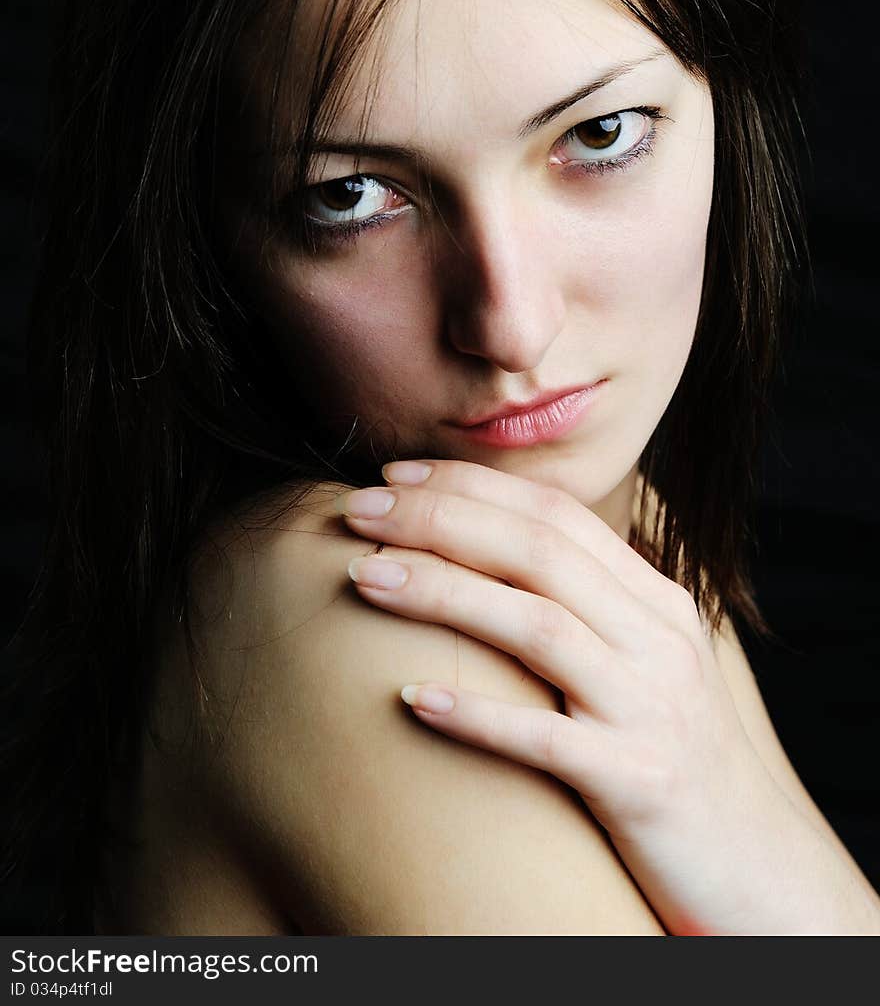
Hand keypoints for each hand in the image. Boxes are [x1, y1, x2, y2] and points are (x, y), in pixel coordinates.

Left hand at [336, 458, 848, 935]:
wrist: (755, 868)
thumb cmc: (674, 757)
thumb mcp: (643, 662)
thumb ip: (587, 607)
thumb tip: (492, 552)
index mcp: (655, 601)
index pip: (556, 514)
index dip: (471, 486)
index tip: (396, 473)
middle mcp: (657, 640)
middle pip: (539, 551)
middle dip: (440, 520)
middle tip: (359, 509)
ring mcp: (651, 708)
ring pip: (538, 626)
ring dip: (444, 592)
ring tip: (365, 577)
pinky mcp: (639, 782)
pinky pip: (546, 741)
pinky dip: (478, 714)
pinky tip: (411, 697)